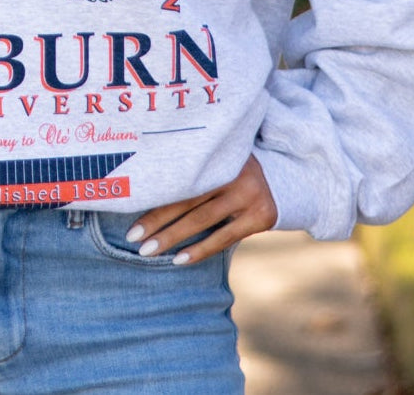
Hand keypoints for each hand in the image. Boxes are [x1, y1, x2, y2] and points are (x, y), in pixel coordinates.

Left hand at [125, 155, 278, 265]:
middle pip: (188, 199)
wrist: (284, 179)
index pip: (181, 179)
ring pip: (202, 220)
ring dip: (172, 238)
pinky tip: (179, 260)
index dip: (154, 198)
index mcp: (218, 153)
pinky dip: (200, 250)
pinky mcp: (260, 216)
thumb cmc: (234, 170)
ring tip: (148, 252)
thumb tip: (144, 185)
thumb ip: (193, 167)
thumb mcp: (218, 159)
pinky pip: (224, 238)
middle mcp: (233, 172)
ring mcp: (249, 194)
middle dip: (157, 221)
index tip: (130, 213)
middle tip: (133, 239)